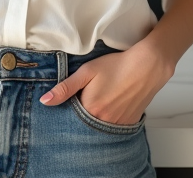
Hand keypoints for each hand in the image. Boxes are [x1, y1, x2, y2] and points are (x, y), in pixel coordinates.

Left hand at [38, 41, 174, 125]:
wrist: (147, 66)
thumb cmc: (117, 65)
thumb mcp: (87, 72)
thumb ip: (65, 88)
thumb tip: (44, 101)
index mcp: (90, 109)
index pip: (71, 117)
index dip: (71, 108)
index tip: (75, 98)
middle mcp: (104, 122)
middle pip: (86, 124)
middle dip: (83, 115)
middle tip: (91, 96)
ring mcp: (118, 125)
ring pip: (100, 126)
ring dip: (97, 118)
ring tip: (103, 99)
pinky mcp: (129, 123)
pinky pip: (114, 127)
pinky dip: (110, 119)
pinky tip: (113, 104)